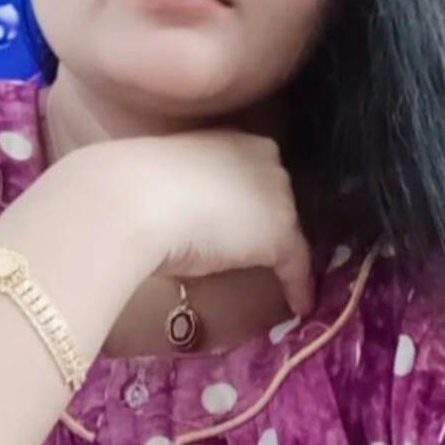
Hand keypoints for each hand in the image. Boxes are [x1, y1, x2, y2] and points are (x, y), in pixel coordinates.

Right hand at [99, 129, 316, 316]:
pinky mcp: (282, 237)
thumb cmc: (145, 183)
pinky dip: (298, 286)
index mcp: (238, 140)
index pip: (257, 170)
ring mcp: (279, 197)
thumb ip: (202, 188)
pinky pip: (296, 265)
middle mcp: (268, 160)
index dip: (252, 195)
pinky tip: (300, 305)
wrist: (144, 200)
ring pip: (286, 227)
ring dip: (281, 249)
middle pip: (277, 195)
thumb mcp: (180, 176)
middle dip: (269, 218)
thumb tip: (198, 213)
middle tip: (256, 247)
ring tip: (279, 274)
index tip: (245, 215)